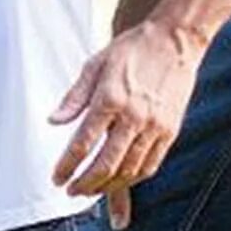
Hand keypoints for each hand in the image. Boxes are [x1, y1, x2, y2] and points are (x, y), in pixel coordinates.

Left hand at [49, 18, 207, 217]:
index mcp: (110, 99)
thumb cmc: (133, 49)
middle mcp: (134, 117)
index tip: (57, 178)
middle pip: (106, 165)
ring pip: (129, 171)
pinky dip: (133, 179)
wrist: (176, 40)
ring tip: (92, 191)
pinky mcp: (170, 131)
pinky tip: (120, 183)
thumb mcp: (94, 65)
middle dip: (86, 184)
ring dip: (108, 187)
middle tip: (72, 191)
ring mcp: (155, 126)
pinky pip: (150, 165)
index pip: (83, 144)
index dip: (67, 166)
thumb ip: (74, 97)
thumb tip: (54, 120)